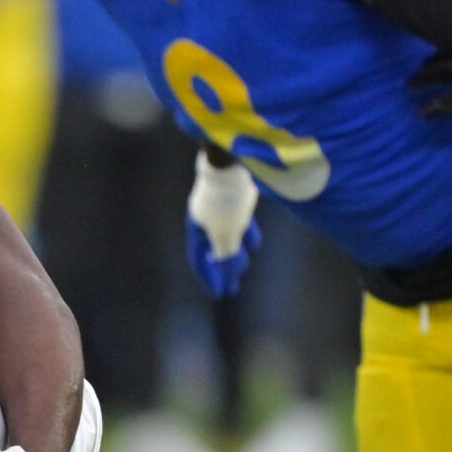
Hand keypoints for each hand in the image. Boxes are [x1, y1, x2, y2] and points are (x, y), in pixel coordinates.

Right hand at [184, 152, 258, 298]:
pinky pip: (239, 218)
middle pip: (212, 246)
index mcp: (196, 225)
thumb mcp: (227, 235)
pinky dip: (246, 232)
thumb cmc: (226, 200)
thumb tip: (229, 275)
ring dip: (236, 249)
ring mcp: (220, 202)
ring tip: (245, 261)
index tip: (220, 293)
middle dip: (223, 266)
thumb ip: (226, 257)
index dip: (209, 277)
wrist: (232, 159)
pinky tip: (254, 239)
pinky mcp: (235, 192)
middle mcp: (204, 215)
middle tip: (232, 284)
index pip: (198, 258)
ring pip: (227, 232)